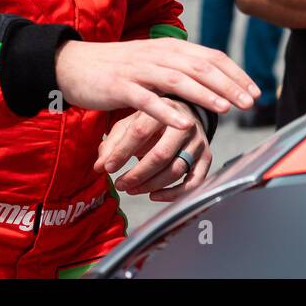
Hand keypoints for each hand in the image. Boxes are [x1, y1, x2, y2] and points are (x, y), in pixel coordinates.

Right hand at [56, 37, 258, 131]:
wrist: (74, 64)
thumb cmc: (118, 68)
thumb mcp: (154, 63)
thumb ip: (180, 69)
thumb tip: (213, 80)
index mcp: (170, 47)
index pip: (211, 56)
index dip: (235, 73)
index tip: (255, 90)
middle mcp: (158, 54)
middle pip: (200, 67)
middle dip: (228, 85)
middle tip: (249, 102)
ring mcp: (139, 70)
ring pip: (177, 80)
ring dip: (204, 94)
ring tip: (225, 109)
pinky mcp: (120, 86)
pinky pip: (146, 100)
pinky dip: (166, 111)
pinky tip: (181, 123)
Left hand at [96, 104, 210, 201]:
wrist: (184, 115)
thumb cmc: (151, 122)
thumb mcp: (129, 124)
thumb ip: (113, 143)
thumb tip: (99, 167)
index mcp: (163, 109)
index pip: (140, 131)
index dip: (122, 153)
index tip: (107, 169)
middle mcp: (185, 124)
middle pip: (161, 155)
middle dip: (138, 174)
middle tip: (121, 184)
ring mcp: (198, 141)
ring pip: (176, 170)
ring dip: (150, 185)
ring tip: (132, 189)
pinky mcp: (206, 157)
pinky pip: (193, 182)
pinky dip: (173, 194)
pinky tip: (154, 195)